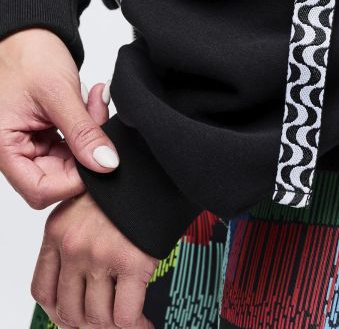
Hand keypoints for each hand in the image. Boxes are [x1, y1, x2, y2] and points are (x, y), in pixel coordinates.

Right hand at [0, 28, 118, 208]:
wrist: (29, 33)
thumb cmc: (29, 56)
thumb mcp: (59, 94)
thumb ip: (83, 132)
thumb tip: (105, 164)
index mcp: (4, 146)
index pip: (40, 189)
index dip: (73, 181)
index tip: (99, 158)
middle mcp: (16, 150)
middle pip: (58, 177)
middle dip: (86, 153)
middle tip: (99, 117)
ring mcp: (32, 143)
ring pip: (70, 161)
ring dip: (89, 136)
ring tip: (94, 103)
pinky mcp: (46, 134)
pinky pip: (73, 144)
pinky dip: (87, 127)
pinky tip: (91, 103)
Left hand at [32, 192, 157, 328]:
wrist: (159, 162)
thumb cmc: (128, 179)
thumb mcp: (90, 200)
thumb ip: (81, 233)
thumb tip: (89, 270)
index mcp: (58, 230)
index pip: (44, 290)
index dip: (60, 309)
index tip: (76, 313)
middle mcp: (73, 245)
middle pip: (68, 310)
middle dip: (88, 321)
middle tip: (107, 317)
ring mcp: (100, 255)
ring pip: (96, 317)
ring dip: (111, 323)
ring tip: (127, 318)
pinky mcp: (132, 261)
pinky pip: (124, 314)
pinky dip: (133, 322)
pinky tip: (141, 319)